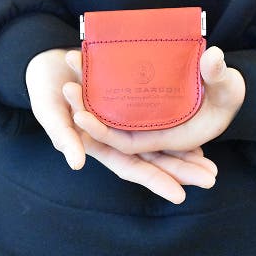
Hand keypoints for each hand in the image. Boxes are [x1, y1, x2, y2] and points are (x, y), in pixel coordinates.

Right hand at [25, 47, 217, 203]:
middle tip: (212, 179)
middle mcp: (117, 136)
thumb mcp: (49, 111)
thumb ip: (62, 135)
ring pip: (160, 141)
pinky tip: (196, 133)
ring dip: (184, 153)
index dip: (154, 181)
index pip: (131, 168)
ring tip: (211, 164)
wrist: (47, 59)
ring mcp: (126, 120)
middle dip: (181, 170)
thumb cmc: (43, 86)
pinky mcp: (132, 102)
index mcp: (98, 145)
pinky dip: (176, 125)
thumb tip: (77, 164)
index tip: (181, 196)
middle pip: (153, 158)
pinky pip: (158, 116)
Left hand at [64, 46, 245, 154]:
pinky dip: (100, 75)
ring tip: (71, 56)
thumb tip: (212, 57)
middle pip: (107, 123)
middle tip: (66, 82)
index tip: (78, 115)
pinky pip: (114, 89)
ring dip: (87, 84)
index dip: (101, 133)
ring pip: (107, 103)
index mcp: (166, 137)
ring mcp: (141, 111)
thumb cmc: (229, 95)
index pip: (124, 143)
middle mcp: (148, 128)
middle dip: (83, 105)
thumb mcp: (228, 87)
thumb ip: (219, 77)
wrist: (224, 87)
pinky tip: (87, 54)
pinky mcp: (140, 95)